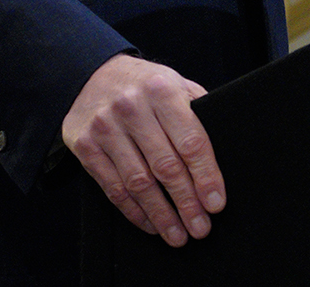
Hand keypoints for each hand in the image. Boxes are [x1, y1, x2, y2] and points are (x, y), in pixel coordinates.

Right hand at [62, 54, 224, 246]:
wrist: (91, 74)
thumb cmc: (144, 86)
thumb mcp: (175, 84)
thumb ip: (198, 112)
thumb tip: (224, 156)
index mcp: (161, 90)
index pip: (190, 141)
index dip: (206, 177)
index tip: (216, 204)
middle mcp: (131, 107)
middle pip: (165, 166)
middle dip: (186, 203)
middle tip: (201, 228)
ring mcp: (105, 127)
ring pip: (138, 183)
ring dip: (161, 215)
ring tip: (178, 235)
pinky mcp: (85, 146)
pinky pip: (113, 188)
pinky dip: (134, 211)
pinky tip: (151, 223)